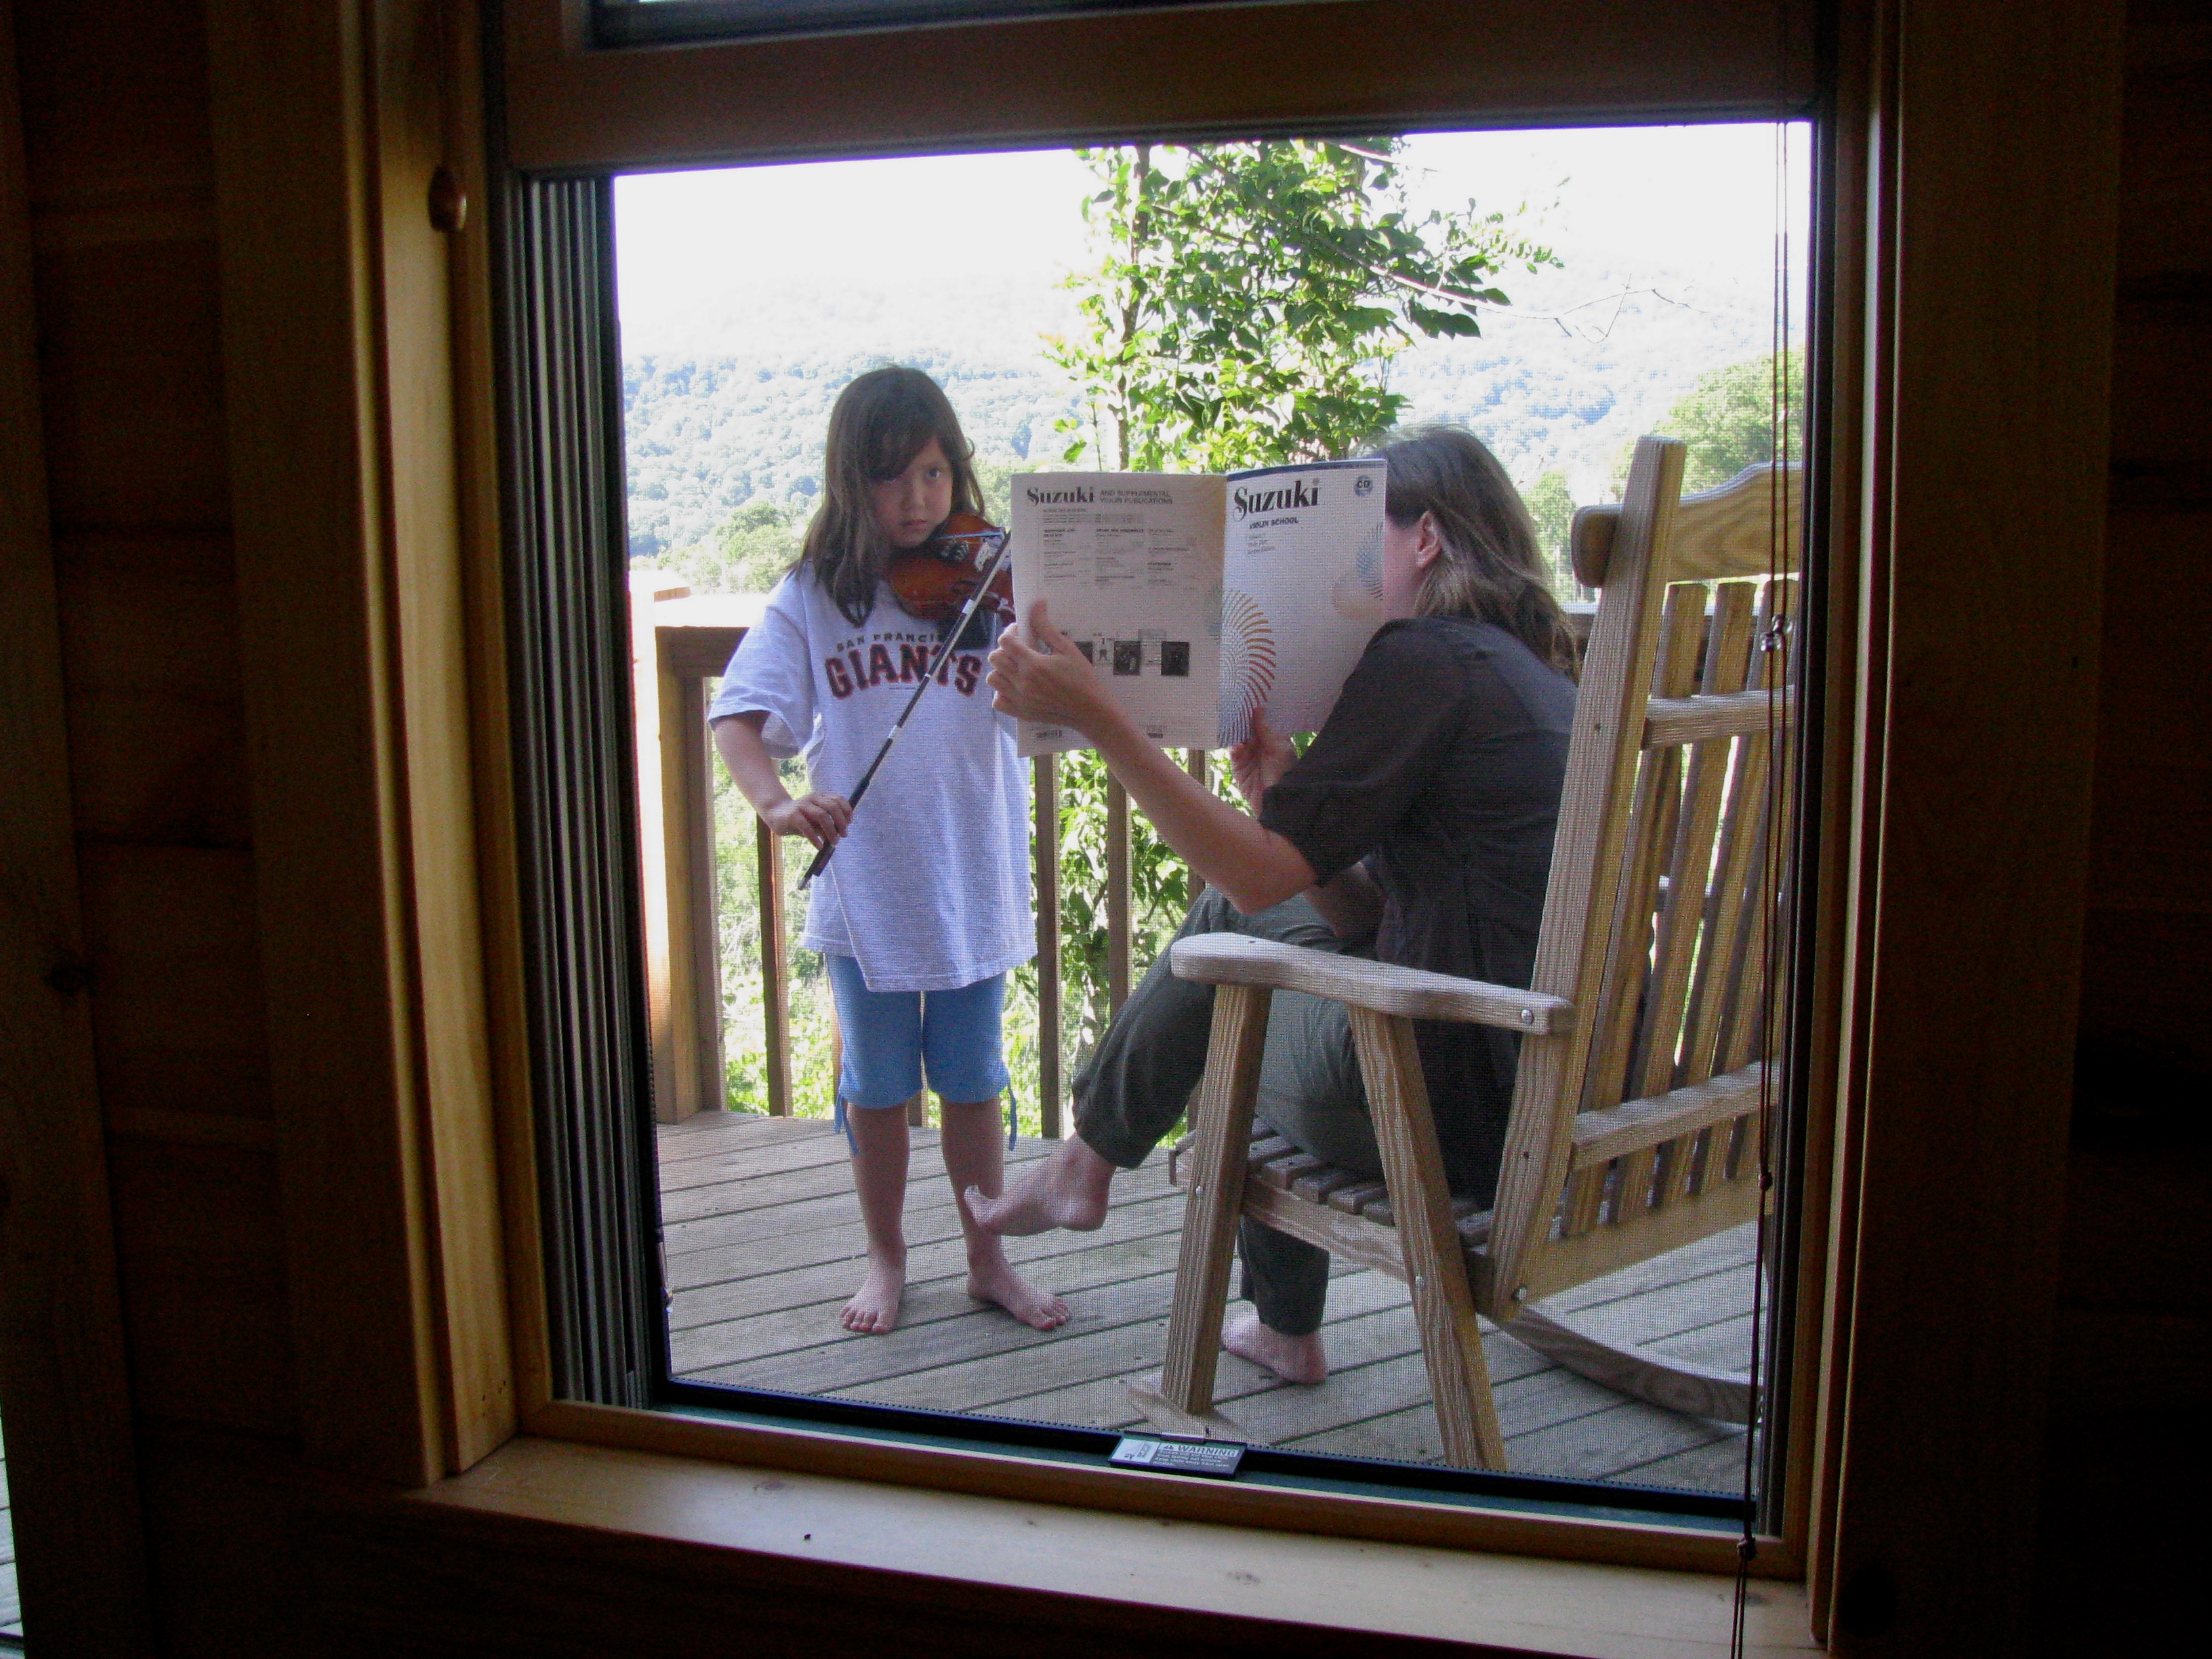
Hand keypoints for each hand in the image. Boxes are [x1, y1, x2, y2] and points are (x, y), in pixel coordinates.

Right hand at [762, 791, 850, 849]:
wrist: (775, 813)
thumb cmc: (800, 818)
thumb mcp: (815, 820)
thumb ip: (826, 824)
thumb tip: (840, 834)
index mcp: (820, 797)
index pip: (838, 799)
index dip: (847, 811)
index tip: (849, 823)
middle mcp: (812, 799)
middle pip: (833, 807)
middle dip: (841, 822)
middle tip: (843, 835)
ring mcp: (802, 806)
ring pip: (822, 816)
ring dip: (831, 831)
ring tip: (834, 842)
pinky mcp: (793, 815)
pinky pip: (807, 827)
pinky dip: (815, 838)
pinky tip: (819, 846)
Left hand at [987, 601, 1114, 733]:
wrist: (1091, 710)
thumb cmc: (1083, 678)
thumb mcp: (1067, 649)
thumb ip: (1046, 628)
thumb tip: (1036, 604)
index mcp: (1033, 664)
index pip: (1005, 640)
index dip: (1012, 632)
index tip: (1022, 632)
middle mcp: (1022, 682)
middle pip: (995, 658)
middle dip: (1005, 649)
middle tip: (1021, 649)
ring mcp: (1019, 699)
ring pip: (993, 679)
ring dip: (1001, 670)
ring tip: (1017, 668)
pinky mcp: (1020, 712)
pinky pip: (997, 701)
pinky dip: (1002, 692)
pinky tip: (1016, 687)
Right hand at [1230, 709, 1295, 813]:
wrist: (1276, 803)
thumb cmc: (1284, 774)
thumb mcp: (1280, 749)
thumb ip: (1267, 730)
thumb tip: (1259, 707)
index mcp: (1274, 739)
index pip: (1263, 720)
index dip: (1256, 709)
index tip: (1248, 696)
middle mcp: (1260, 745)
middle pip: (1248, 727)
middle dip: (1242, 718)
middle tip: (1235, 706)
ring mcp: (1248, 755)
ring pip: (1238, 738)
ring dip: (1236, 732)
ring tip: (1233, 725)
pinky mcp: (1238, 767)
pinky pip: (1233, 753)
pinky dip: (1234, 748)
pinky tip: (1238, 748)